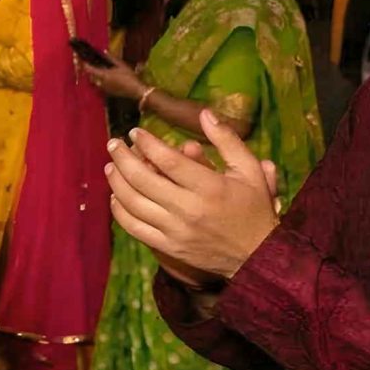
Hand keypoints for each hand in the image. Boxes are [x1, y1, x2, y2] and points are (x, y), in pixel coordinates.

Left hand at [79, 59, 143, 100]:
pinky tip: (109, 78)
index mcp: (103, 75)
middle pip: (91, 76)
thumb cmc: (129, 77)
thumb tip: (104, 51)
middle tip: (92, 64)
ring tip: (102, 70)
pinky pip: (101, 86)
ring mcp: (104, 89)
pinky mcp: (108, 92)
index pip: (89, 69)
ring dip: (96, 76)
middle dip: (90, 71)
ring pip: (95, 81)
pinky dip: (102, 81)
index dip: (84, 64)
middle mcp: (101, 83)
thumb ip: (111, 58)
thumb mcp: (121, 65)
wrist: (135, 90)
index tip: (82, 59)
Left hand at [104, 113, 280, 281]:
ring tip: (110, 166)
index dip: (147, 143)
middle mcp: (189, 209)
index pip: (168, 160)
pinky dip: (119, 211)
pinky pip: (134, 228)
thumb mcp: (249, 170)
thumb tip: (205, 113)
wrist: (259, 255)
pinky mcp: (169, 247)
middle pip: (142, 179)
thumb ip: (227, 140)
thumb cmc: (254, 208)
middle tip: (113, 144)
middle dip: (122, 157)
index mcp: (210, 187)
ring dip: (116, 182)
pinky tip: (115, 196)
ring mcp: (176, 230)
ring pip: (132, 203)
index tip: (136, 132)